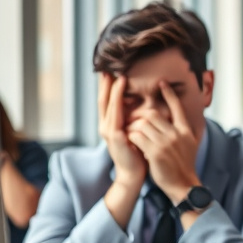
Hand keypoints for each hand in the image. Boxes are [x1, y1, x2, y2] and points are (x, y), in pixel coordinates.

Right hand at [98, 74, 146, 188]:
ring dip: (113, 89)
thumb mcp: (133, 134)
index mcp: (110, 126)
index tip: (109, 72)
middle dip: (105, 85)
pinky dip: (118, 99)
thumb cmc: (137, 154)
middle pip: (103, 101)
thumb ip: (132, 121)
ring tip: (116, 75)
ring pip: (109, 105)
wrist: (133, 174)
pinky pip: (116, 113)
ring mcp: (108, 131)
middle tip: (106, 68)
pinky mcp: (115, 136)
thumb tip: (139, 107)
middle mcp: (105, 127)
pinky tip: (121, 90)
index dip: (107, 88)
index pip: (107, 103)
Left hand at [126, 81, 199, 202]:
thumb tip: (181, 118)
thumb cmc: (184, 165)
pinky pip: (137, 136)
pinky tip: (132, 143)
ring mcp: (166, 143)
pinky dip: (131, 137)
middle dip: (140, 117)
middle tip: (134, 122)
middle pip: (153, 114)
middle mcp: (177, 134)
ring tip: (132, 135)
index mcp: (185, 130)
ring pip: (142, 124)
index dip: (169, 94)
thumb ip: (184, 130)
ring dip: (133, 128)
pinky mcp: (155, 152)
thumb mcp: (190, 144)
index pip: (177, 107)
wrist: (183, 185)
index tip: (162, 82)